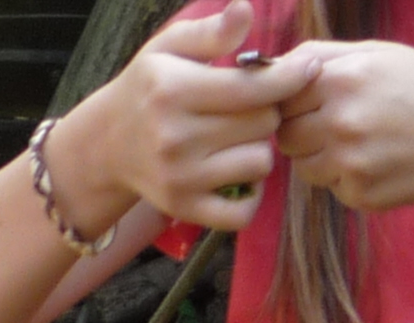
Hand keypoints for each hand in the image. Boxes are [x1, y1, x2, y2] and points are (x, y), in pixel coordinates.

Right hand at [59, 2, 318, 231]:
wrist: (106, 145)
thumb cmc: (147, 88)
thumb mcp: (168, 48)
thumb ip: (210, 32)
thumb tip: (245, 10)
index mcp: (173, 91)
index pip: (251, 87)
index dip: (288, 76)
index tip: (307, 67)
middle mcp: (175, 137)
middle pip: (263, 124)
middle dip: (267, 111)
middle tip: (251, 107)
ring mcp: (180, 178)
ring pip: (259, 164)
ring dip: (260, 149)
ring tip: (240, 138)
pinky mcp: (185, 208)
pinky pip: (243, 212)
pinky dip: (252, 195)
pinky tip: (242, 175)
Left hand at [272, 38, 413, 212]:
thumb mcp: (379, 53)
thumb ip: (321, 56)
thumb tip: (268, 65)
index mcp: (342, 78)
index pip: (279, 96)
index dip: (292, 99)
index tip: (312, 100)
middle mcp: (341, 121)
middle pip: (285, 135)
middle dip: (302, 130)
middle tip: (340, 123)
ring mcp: (350, 163)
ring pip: (303, 167)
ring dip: (320, 158)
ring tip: (363, 142)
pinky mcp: (361, 194)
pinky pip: (332, 188)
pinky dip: (347, 179)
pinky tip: (381, 163)